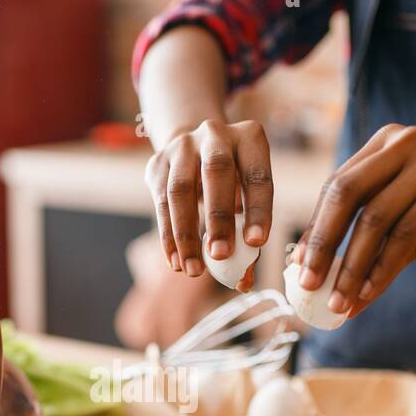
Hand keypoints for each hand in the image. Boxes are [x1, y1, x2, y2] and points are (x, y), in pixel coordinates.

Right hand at [144, 119, 272, 290]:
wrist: (192, 148)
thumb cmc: (232, 182)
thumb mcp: (247, 198)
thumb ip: (248, 236)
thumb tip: (243, 282)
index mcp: (250, 138)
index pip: (257, 175)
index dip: (258, 210)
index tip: (257, 243)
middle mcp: (215, 134)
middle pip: (216, 172)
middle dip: (218, 218)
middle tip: (219, 256)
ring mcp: (182, 146)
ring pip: (180, 190)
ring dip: (186, 234)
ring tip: (193, 270)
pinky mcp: (157, 164)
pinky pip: (160, 202)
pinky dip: (168, 236)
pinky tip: (175, 261)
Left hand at [294, 124, 415, 315]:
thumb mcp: (412, 216)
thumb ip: (375, 242)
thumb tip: (333, 288)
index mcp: (385, 144)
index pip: (336, 186)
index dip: (315, 229)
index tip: (298, 267)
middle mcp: (402, 145)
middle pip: (345, 195)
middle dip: (322, 244)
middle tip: (307, 284)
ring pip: (375, 220)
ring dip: (353, 268)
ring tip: (339, 302)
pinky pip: (406, 234)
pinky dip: (384, 268)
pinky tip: (370, 293)